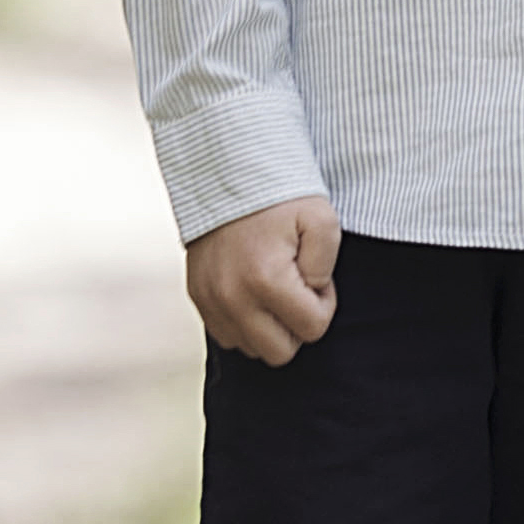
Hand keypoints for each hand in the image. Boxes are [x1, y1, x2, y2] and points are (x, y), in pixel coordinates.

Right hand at [185, 196, 340, 362]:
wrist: (226, 170)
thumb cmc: (279, 194)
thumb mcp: (322, 218)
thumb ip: (326, 265)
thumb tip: (311, 294)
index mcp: (266, 280)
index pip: (312, 328)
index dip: (324, 303)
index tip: (313, 274)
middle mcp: (232, 298)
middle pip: (279, 352)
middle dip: (296, 324)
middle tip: (297, 287)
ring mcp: (210, 300)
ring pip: (251, 348)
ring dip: (269, 326)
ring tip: (274, 286)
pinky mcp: (197, 296)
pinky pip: (226, 335)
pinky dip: (244, 321)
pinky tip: (253, 290)